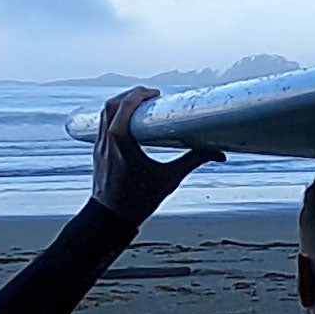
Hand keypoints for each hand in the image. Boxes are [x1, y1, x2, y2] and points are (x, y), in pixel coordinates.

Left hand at [91, 86, 223, 224]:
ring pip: (103, 113)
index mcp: (121, 140)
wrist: (110, 219)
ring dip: (120, 105)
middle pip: (112, 104)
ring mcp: (98, 146)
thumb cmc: (138, 201)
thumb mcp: (169, 179)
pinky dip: (114, 118)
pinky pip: (101, 125)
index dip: (140, 94)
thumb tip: (218, 154)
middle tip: (149, 97)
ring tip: (140, 108)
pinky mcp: (97, 153)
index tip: (156, 94)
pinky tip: (129, 125)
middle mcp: (106, 139)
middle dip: (130, 96)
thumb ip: (193, 161)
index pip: (126, 105)